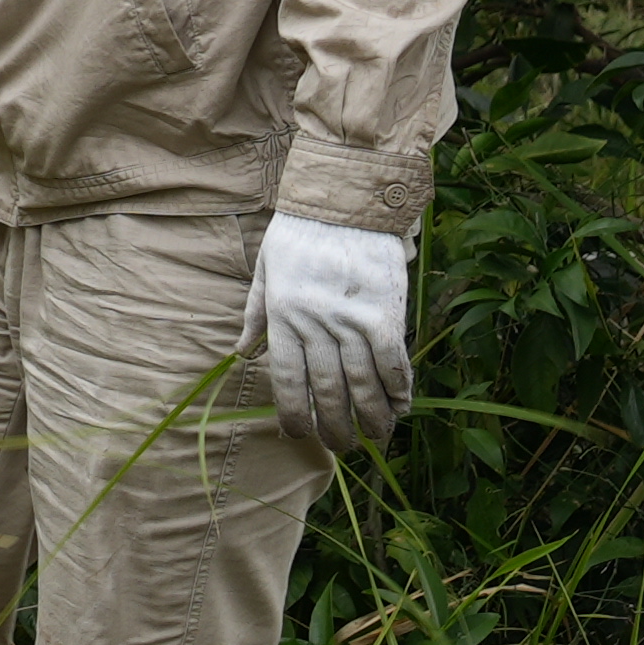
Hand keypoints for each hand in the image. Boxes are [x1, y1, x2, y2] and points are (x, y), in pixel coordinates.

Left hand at [245, 214, 412, 447]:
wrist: (345, 197)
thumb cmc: (300, 232)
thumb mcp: (265, 269)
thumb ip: (255, 315)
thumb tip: (242, 355)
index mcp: (283, 316)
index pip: (287, 380)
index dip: (294, 414)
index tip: (299, 435)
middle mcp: (316, 324)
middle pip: (327, 391)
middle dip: (336, 426)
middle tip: (343, 446)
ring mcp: (352, 320)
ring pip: (363, 384)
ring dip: (372, 417)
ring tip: (377, 437)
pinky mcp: (385, 311)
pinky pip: (393, 361)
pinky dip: (399, 388)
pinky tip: (401, 406)